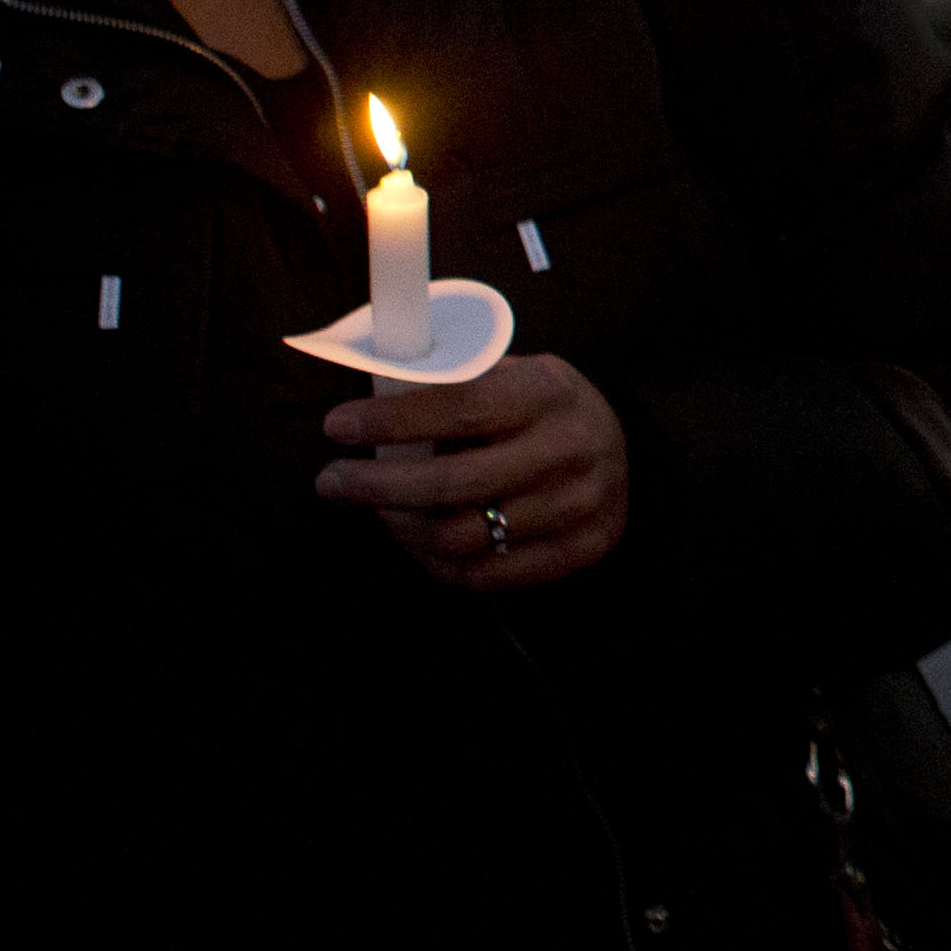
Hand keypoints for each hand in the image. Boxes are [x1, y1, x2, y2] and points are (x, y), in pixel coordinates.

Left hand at [317, 352, 632, 592]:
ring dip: (402, 528)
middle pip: (452, 485)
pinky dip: (437, 561)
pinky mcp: (580, 550)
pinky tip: (421, 539)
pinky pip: (484, 575)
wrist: (619, 453)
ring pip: (461, 538)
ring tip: (381, 510)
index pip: (459, 408)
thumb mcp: (510, 375)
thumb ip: (452, 383)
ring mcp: (580, 505)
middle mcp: (570, 449)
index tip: (337, 426)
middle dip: (376, 486)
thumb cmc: (538, 410)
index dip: (391, 421)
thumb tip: (368, 383)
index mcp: (548, 392)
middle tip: (330, 481)